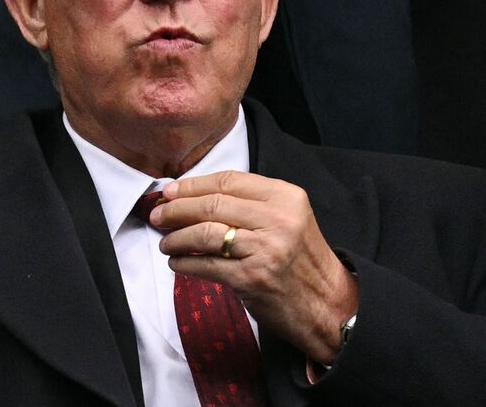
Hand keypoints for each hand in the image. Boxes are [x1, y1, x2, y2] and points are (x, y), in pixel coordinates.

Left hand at [153, 171, 358, 364]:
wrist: (327, 305)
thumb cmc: (301, 261)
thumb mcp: (289, 219)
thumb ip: (251, 204)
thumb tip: (194, 196)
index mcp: (285, 197)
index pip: (229, 181)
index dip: (193, 185)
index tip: (170, 191)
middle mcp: (277, 219)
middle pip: (213, 204)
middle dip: (177, 209)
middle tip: (158, 215)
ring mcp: (265, 249)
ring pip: (205, 233)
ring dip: (176, 237)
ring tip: (165, 243)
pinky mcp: (252, 278)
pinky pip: (205, 265)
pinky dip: (184, 263)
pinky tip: (177, 263)